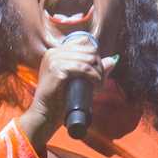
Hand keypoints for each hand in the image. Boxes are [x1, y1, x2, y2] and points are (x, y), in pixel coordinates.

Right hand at [18, 34, 117, 150]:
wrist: (45, 114)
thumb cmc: (60, 99)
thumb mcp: (77, 80)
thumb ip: (93, 69)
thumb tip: (112, 60)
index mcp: (56, 52)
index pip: (83, 42)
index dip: (94, 55)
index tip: (97, 71)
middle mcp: (54, 53)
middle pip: (88, 50)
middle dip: (99, 65)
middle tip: (100, 80)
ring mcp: (54, 60)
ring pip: (88, 59)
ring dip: (98, 73)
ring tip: (99, 85)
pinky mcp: (57, 70)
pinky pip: (83, 68)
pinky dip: (94, 77)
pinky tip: (96, 85)